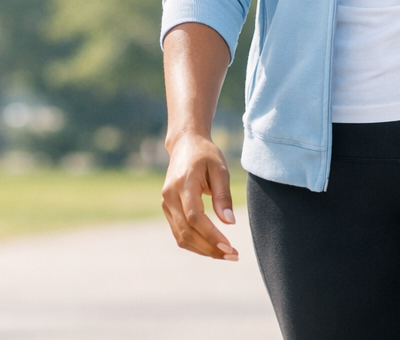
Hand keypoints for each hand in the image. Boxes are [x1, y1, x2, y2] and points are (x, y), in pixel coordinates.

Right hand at [160, 131, 238, 260]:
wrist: (184, 144)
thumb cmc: (205, 154)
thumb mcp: (220, 169)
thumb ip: (223, 195)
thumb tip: (229, 223)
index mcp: (183, 183)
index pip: (194, 217)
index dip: (211, 235)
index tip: (229, 246)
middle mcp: (170, 196)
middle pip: (186, 232)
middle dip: (210, 248)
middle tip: (233, 255)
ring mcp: (166, 203)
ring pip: (181, 237)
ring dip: (203, 250)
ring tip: (225, 254)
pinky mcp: (167, 208)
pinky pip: (179, 233)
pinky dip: (195, 244)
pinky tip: (213, 247)